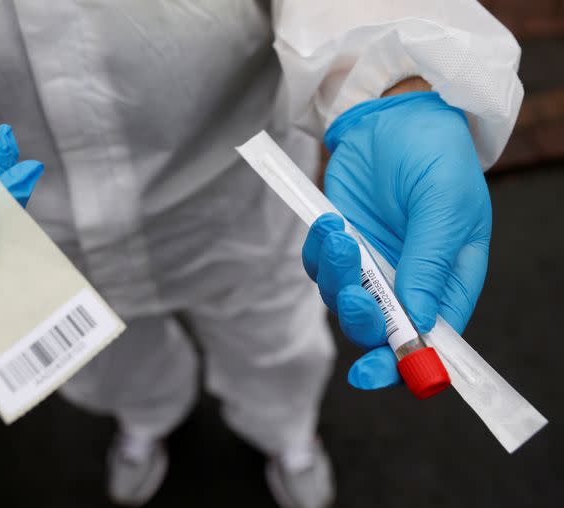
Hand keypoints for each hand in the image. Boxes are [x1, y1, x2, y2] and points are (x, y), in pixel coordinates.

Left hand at [302, 91, 491, 389]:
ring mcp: (371, 264)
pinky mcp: (340, 245)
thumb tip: (418, 324)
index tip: (374, 373)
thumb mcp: (444, 208)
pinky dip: (318, 251)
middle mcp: (408, 281)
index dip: (404, 365)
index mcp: (449, 281)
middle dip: (360, 320)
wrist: (393, 114)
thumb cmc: (435, 156)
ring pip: (342, 300)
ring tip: (340, 232)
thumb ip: (429, 265)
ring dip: (335, 276)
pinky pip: (318, 267)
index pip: (430, 340)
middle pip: (379, 331)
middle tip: (353, 291)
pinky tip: (329, 220)